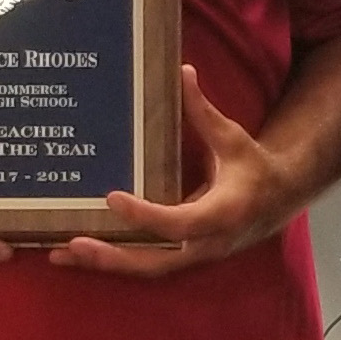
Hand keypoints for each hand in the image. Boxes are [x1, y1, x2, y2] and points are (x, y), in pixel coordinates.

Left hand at [63, 67, 301, 277]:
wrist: (280, 201)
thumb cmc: (254, 167)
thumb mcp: (232, 138)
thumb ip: (204, 110)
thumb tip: (184, 70)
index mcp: (224, 212)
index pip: (179, 223)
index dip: (146, 215)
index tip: (112, 197)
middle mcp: (208, 243)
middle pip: (156, 261)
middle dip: (113, 256)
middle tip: (72, 244)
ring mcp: (195, 255)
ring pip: (147, 269)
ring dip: (105, 263)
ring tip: (60, 253)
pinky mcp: (184, 257)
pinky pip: (148, 265)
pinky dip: (115, 260)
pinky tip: (80, 253)